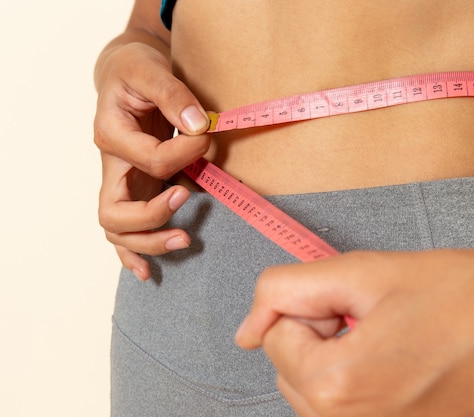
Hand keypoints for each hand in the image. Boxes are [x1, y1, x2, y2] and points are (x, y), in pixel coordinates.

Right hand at [94, 42, 210, 279]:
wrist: (124, 74)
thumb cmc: (135, 70)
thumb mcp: (151, 69)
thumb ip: (173, 95)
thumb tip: (198, 127)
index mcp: (110, 134)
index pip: (149, 161)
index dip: (184, 155)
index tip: (206, 136)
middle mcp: (109, 165)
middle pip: (114, 212)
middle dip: (152, 217)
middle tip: (186, 200)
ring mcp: (117, 182)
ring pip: (117, 230)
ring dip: (147, 242)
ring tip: (183, 242)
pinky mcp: (130, 189)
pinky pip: (123, 230)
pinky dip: (133, 253)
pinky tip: (148, 272)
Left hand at [235, 249, 473, 416]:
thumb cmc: (461, 300)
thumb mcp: (364, 273)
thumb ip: (286, 291)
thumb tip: (244, 332)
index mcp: (335, 386)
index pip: (272, 337)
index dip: (310, 309)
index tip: (357, 306)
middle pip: (289, 368)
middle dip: (319, 337)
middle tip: (378, 323)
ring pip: (312, 391)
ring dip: (337, 361)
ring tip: (393, 345)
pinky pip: (342, 410)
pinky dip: (355, 385)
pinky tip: (398, 369)